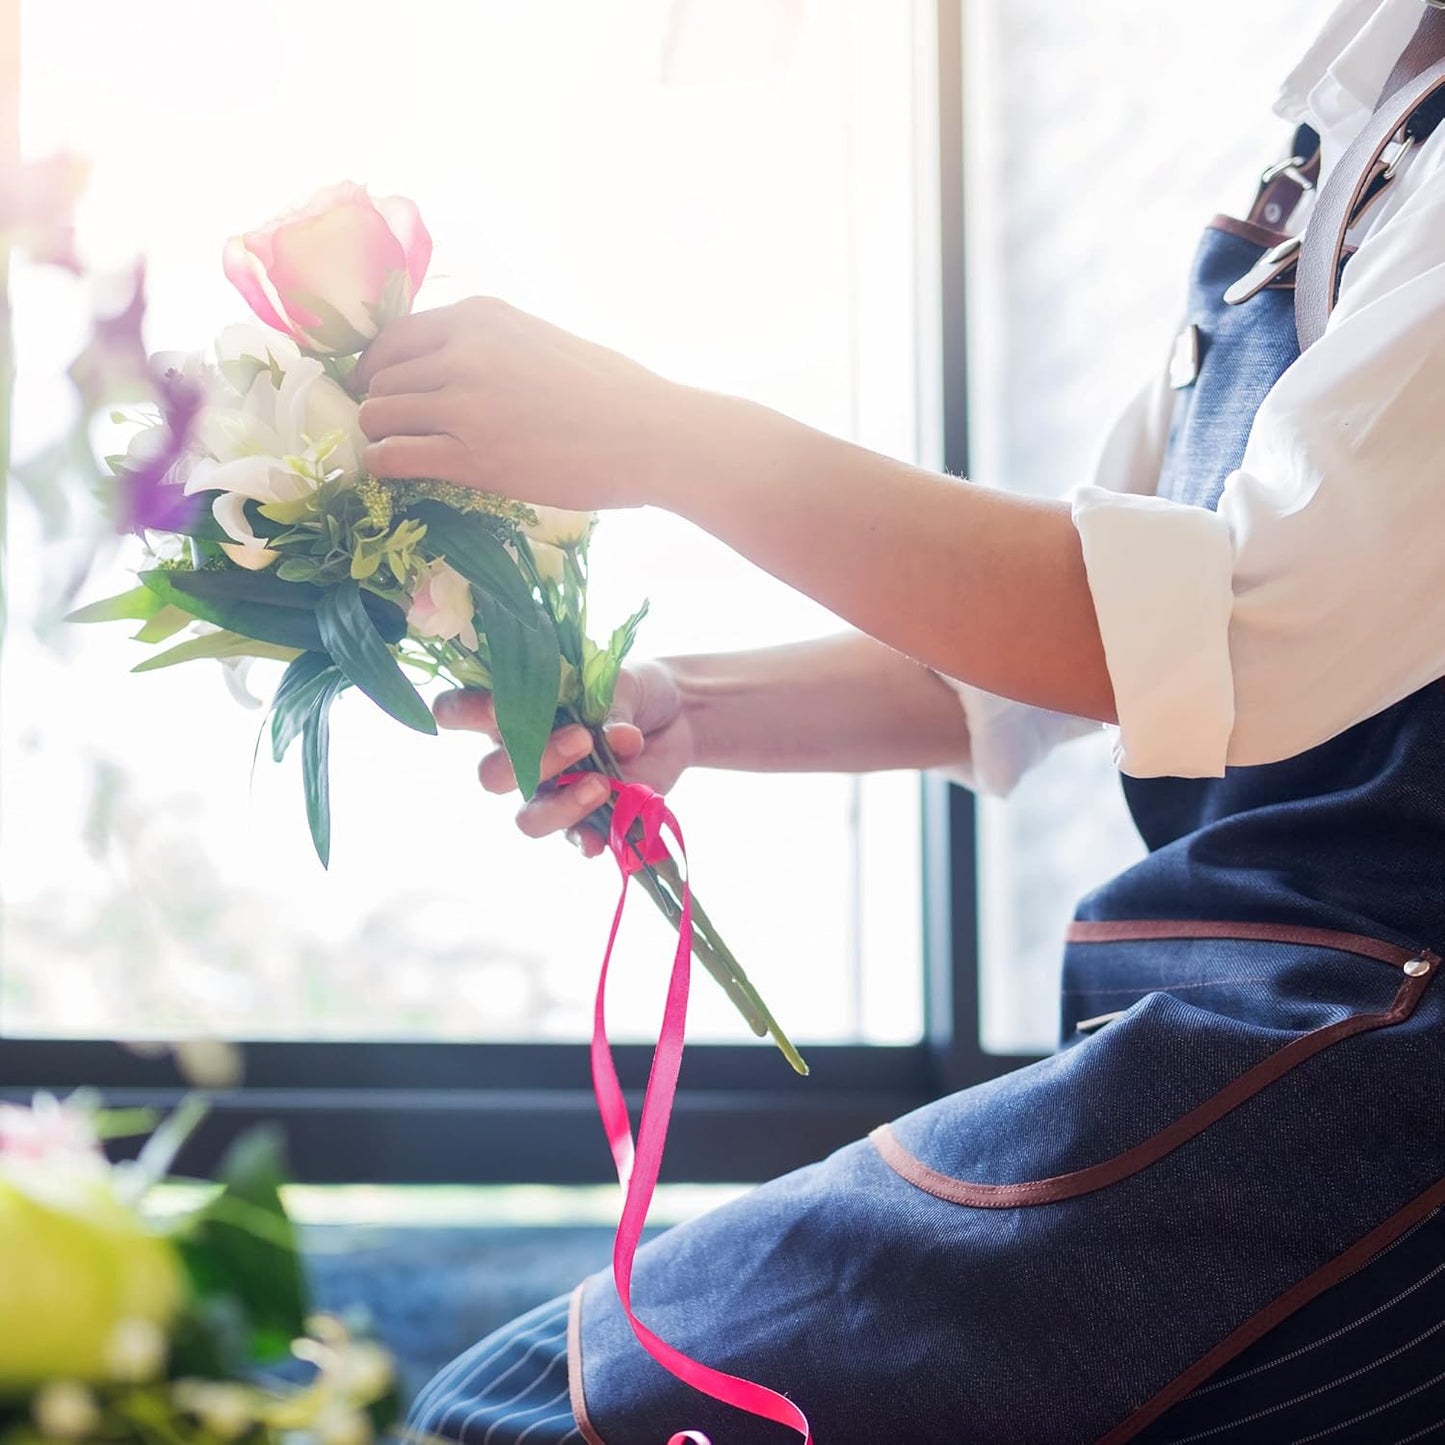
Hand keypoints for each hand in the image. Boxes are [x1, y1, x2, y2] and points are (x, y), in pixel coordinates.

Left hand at [354, 298, 692, 511]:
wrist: (650, 435)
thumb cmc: (613, 392)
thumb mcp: (542, 339)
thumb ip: (491, 344)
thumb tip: (451, 365)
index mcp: (481, 317)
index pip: (396, 336)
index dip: (379, 366)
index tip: (379, 387)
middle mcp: (464, 352)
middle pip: (384, 378)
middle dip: (381, 404)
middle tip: (393, 428)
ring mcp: (464, 405)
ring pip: (380, 415)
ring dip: (380, 436)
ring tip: (397, 451)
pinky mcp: (471, 457)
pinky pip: (395, 456)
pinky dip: (384, 464)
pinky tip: (394, 471)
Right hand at [434, 660, 691, 858]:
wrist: (678, 715)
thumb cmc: (633, 688)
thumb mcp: (619, 682)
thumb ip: (608, 708)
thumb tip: (616, 738)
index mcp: (514, 710)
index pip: (457, 713)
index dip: (465, 714)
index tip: (500, 707)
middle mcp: (522, 755)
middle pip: (493, 776)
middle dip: (533, 760)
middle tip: (582, 738)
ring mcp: (552, 791)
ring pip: (528, 818)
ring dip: (562, 805)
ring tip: (602, 783)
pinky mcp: (588, 818)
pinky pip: (574, 840)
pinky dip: (587, 840)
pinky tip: (602, 837)